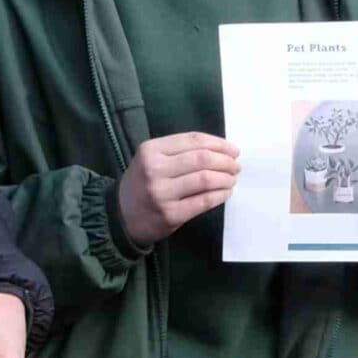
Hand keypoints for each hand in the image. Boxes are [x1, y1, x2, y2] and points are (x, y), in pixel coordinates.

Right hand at [118, 132, 238, 247]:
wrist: (121, 216)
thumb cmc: (142, 183)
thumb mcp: (152, 159)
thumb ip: (180, 151)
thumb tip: (221, 150)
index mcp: (151, 149)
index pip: (194, 140)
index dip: (219, 144)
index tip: (233, 150)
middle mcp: (154, 169)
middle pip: (202, 159)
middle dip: (226, 161)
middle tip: (236, 166)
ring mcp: (161, 193)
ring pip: (205, 179)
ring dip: (226, 178)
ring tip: (232, 179)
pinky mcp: (170, 214)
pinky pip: (203, 201)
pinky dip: (220, 195)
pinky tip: (226, 193)